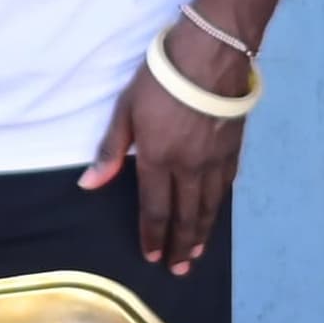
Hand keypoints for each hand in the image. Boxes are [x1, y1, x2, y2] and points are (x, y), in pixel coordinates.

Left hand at [81, 22, 250, 270]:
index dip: (153, 235)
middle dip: (179, 245)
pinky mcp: (233, 148)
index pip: (154, 209)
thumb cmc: (161, 77)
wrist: (212, 53)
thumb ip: (111, 150)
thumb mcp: (126, 109)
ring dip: (201, 233)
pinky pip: (225, 186)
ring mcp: (215, 160)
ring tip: (196, 254)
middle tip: (178, 269)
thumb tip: (89, 185)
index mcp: (158, 160)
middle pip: (184, 215)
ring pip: (208, 206)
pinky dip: (219, 205)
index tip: (152, 256)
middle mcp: (189, 168)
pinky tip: (215, 213)